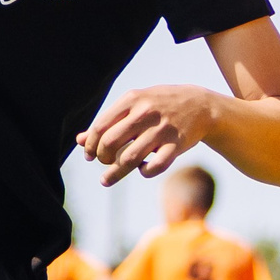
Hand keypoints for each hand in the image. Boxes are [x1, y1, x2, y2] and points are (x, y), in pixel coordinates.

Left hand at [79, 83, 219, 184]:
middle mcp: (146, 112)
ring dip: (114, 173)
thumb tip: (79, 140)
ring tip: (106, 180)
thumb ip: (108, 122)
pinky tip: (142, 170)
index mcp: (132, 100)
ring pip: (130, 158)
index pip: (101, 126)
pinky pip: (156, 166)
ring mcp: (162, 129)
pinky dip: (145, 172)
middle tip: (103, 162)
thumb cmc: (159, 106)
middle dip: (102, 157)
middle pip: (111, 142)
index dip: (90, 145)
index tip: (89, 155)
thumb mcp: (133, 106)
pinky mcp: (177, 144)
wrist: (200, 105)